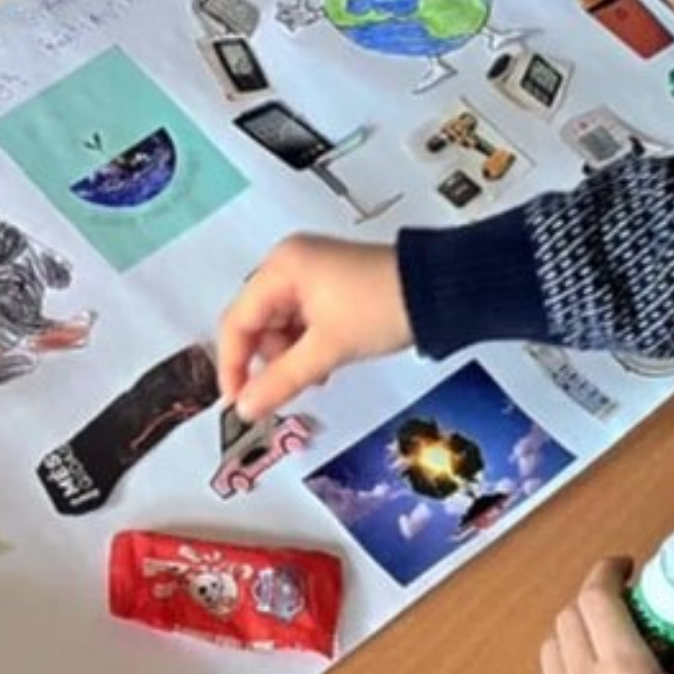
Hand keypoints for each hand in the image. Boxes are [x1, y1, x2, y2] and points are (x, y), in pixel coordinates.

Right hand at [217, 234, 411, 420]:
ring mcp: (309, 270)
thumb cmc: (379, 310)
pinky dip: (307, 344)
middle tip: (290, 388)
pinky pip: (301, 318)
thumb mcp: (327, 349)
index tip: (239, 403)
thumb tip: (244, 410)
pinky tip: (326, 362)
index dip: (233, 365)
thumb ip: (281, 380)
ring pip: (279, 324)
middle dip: (268, 359)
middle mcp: (288, 263)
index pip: (236, 321)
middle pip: (256, 321)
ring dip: (290, 355)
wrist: (440, 290)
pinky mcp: (329, 282)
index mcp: (281, 268)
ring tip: (319, 373)